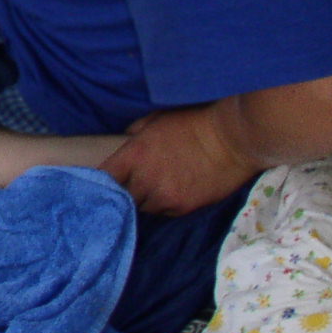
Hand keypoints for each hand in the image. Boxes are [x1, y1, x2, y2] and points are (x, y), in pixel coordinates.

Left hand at [100, 105, 262, 216]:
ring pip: (144, 208)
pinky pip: (165, 213)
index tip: (99, 184)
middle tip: (135, 184)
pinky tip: (177, 191)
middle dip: (125, 192)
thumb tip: (126, 136)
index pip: (103, 177)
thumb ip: (137, 131)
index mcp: (133, 155)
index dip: (99, 182)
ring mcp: (164, 196)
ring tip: (160, 186)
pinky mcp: (183, 207)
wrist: (232, 138)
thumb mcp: (158, 119)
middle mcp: (144, 180)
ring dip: (147, 200)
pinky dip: (167, 206)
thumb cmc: (194, 123)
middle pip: (122, 197)